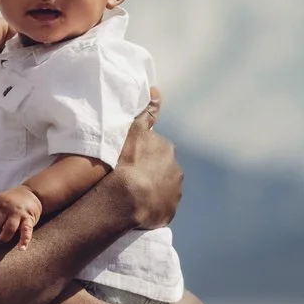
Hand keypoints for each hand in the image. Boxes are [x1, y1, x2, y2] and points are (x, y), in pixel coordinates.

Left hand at [0, 186, 42, 247]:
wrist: (31, 194)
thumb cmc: (11, 202)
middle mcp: (7, 207)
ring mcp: (18, 213)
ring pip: (9, 228)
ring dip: (4, 237)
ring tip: (1, 240)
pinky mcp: (29, 219)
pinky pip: (26, 231)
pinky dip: (24, 240)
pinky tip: (21, 248)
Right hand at [109, 89, 181, 230]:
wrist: (126, 197)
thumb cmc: (127, 161)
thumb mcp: (134, 130)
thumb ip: (146, 112)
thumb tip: (156, 91)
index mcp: (167, 151)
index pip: (156, 151)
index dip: (143, 155)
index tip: (130, 161)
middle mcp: (176, 171)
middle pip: (162, 170)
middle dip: (150, 173)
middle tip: (130, 178)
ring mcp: (173, 194)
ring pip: (162, 190)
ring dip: (152, 191)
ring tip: (132, 195)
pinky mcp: (168, 213)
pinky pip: (160, 209)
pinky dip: (151, 208)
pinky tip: (138, 208)